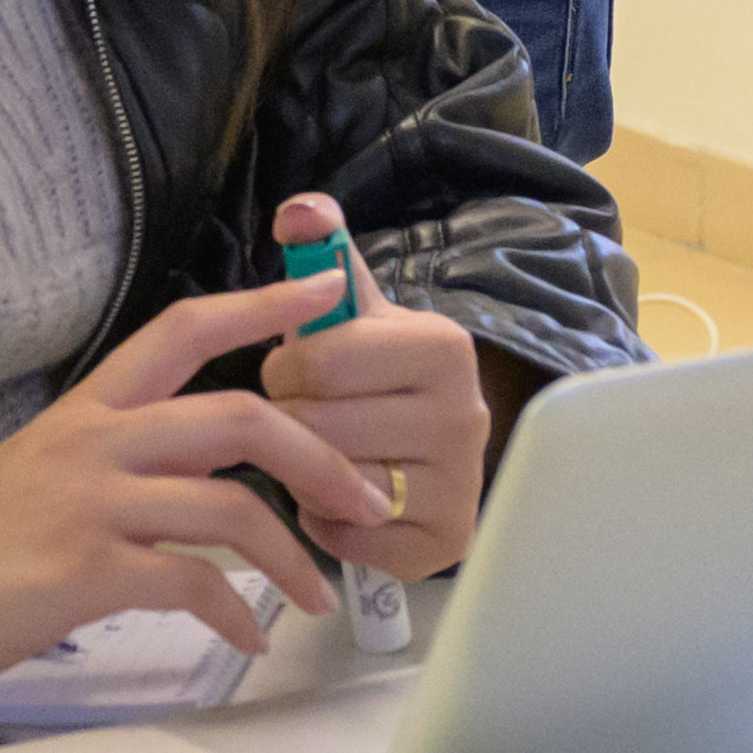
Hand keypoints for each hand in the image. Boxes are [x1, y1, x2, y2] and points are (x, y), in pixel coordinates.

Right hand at [0, 274, 387, 707]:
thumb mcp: (38, 476)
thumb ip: (112, 465)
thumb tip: (184, 483)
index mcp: (87, 411)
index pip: (184, 329)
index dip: (261, 304)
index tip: (324, 292)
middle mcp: (95, 442)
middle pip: (239, 415)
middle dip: (319, 452)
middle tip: (362, 491)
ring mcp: (91, 504)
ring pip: (231, 505)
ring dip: (292, 552)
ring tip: (320, 591)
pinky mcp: (87, 570)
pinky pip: (193, 583)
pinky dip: (234, 613)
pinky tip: (246, 638)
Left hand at [260, 210, 494, 572]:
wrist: (431, 449)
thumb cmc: (377, 375)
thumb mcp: (356, 311)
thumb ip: (323, 252)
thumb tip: (299, 209)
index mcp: (444, 346)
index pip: (321, 359)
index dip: (288, 369)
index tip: (300, 372)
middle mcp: (464, 415)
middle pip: (320, 426)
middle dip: (292, 422)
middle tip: (308, 417)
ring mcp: (461, 486)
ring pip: (330, 485)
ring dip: (305, 475)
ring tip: (324, 455)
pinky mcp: (444, 544)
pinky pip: (346, 540)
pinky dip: (325, 524)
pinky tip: (340, 502)